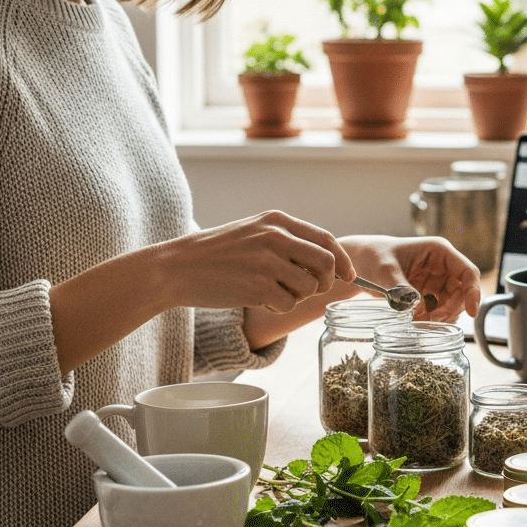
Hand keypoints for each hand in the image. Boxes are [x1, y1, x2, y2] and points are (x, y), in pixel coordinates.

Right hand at [151, 211, 354, 312]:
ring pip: (309, 287)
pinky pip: (289, 304)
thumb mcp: (254, 232)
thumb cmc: (218, 253)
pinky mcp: (257, 287)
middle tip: (312, 290)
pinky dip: (279, 306)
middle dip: (326, 282)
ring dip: (298, 297)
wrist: (178, 267)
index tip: (348, 275)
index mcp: (277, 220)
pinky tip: (258, 298)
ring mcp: (267, 262)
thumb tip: (330, 262)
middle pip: (326, 264)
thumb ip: (289, 241)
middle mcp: (276, 237)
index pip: (326, 239)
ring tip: (273, 291)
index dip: (342, 260)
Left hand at [339, 235, 480, 321]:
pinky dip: (430, 318)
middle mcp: (442, 265)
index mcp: (439, 252)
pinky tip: (415, 321)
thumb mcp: (384, 270)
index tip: (472, 312)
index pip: (467, 272)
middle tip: (431, 322)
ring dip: (440, 316)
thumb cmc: (372, 256)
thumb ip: (399, 286)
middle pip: (462, 292)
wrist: (357, 263)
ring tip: (418, 322)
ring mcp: (435, 280)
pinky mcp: (427, 292)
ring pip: (451, 303)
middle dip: (450, 309)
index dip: (474, 292)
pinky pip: (438, 309)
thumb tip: (414, 305)